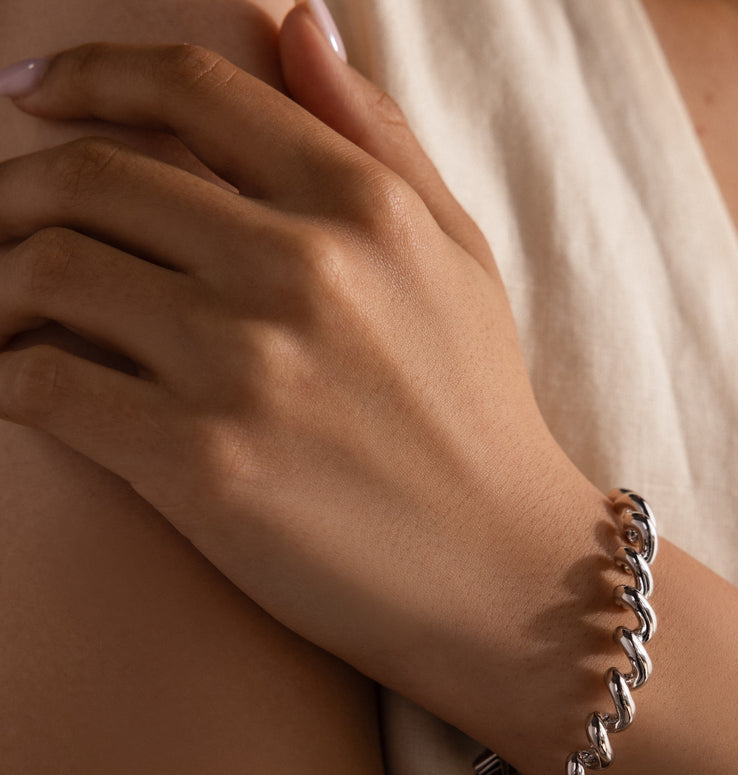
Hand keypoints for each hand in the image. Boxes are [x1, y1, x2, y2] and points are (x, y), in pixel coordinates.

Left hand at [0, 12, 606, 720]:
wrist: (503, 572)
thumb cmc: (482, 418)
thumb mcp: (460, 262)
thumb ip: (379, 138)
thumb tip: (300, 20)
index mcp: (363, 209)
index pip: (192, 88)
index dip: (90, 71)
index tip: (32, 88)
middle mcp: (300, 268)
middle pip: (93, 175)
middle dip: (15, 188)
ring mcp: (247, 366)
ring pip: (49, 270)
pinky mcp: (203, 463)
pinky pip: (45, 386)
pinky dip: (3, 375)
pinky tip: (14, 382)